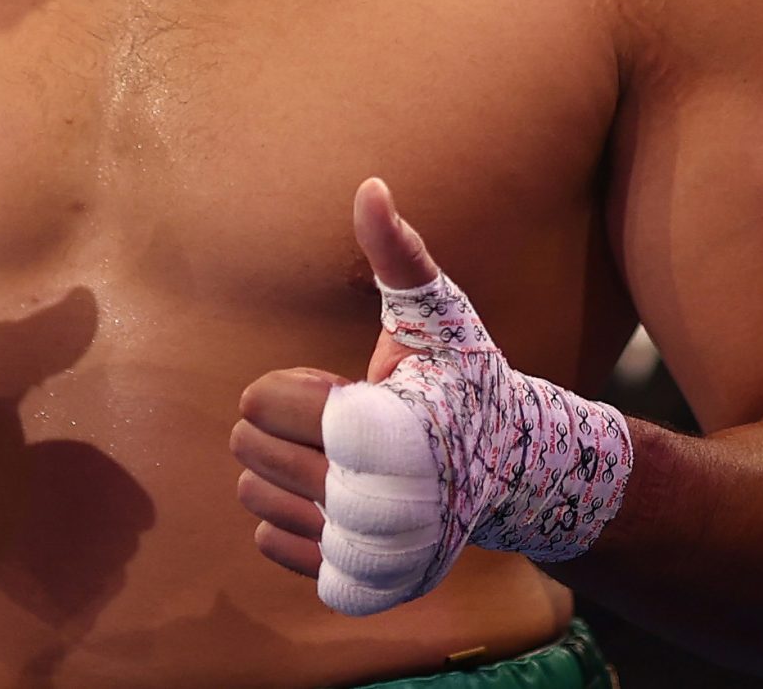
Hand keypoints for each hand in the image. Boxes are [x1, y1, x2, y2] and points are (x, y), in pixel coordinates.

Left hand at [231, 178, 630, 615]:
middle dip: (273, 422)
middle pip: (254, 448)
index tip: (331, 384)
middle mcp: (380, 500)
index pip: (268, 402)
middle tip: (323, 417)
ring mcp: (368, 548)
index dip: (287, 384)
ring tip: (324, 452)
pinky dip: (280, 516)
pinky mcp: (358, 579)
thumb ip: (399, 251)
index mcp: (391, 429)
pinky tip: (321, 495)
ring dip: (271, 466)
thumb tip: (370, 185)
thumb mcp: (438, 312)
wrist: (508, 474)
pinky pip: (270, 543)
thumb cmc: (463, 380)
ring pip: (254, 494)